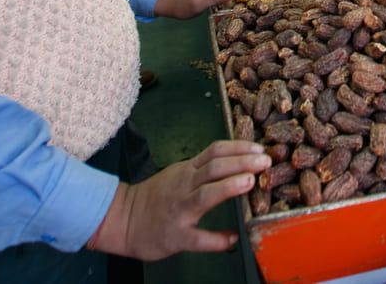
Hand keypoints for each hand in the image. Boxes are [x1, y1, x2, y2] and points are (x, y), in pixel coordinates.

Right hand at [86, 141, 268, 259]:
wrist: (121, 220)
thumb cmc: (154, 197)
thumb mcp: (178, 174)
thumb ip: (203, 170)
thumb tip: (239, 165)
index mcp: (187, 171)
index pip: (214, 151)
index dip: (238, 147)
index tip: (258, 147)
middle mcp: (184, 186)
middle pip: (214, 168)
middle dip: (241, 162)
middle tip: (264, 160)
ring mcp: (179, 211)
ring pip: (205, 195)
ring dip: (228, 187)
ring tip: (250, 182)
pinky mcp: (176, 236)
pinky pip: (198, 238)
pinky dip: (217, 238)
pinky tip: (233, 238)